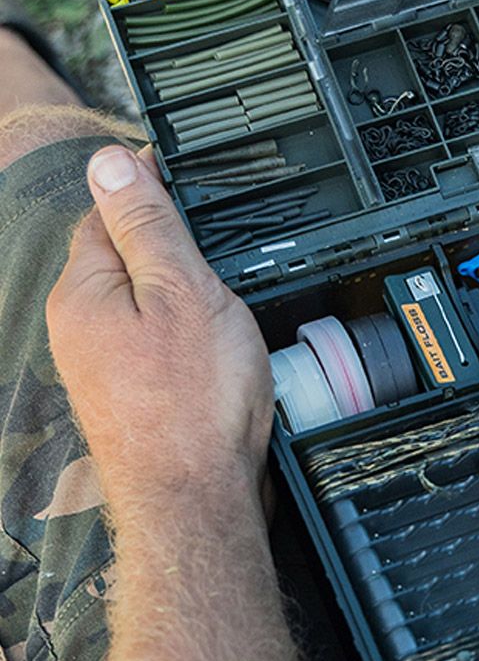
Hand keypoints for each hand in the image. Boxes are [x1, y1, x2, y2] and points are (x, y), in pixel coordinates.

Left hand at [47, 146, 273, 518]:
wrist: (196, 497)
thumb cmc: (195, 399)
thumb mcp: (182, 289)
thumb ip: (147, 224)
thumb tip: (110, 163)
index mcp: (83, 292)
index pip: (107, 214)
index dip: (150, 193)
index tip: (191, 184)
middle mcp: (77, 327)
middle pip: (120, 256)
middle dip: (164, 245)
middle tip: (218, 248)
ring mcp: (98, 363)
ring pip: (137, 299)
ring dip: (174, 289)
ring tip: (219, 299)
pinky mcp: (123, 391)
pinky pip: (148, 336)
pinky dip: (178, 327)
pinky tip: (208, 343)